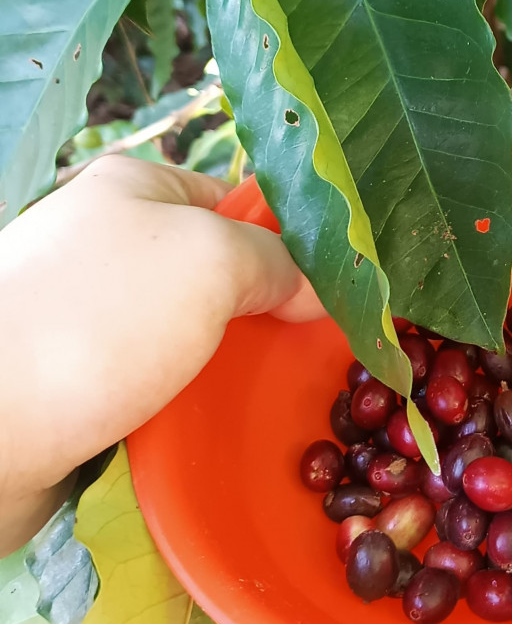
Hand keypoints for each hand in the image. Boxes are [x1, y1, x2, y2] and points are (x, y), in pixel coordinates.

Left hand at [0, 157, 323, 553]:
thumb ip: (275, 260)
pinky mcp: (71, 387)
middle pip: (211, 276)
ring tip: (264, 405)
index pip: (232, 202)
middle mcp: (103, 245)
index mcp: (130, 189)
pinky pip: (149, 392)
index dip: (284, 244)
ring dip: (219, 374)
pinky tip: (205, 433)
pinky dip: (178, 413)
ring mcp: (84, 319)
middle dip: (257, 317)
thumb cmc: (98, 322)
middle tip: (303, 356)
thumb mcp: (212, 258)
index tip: (326, 295)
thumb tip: (311, 289)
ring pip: (183, 341)